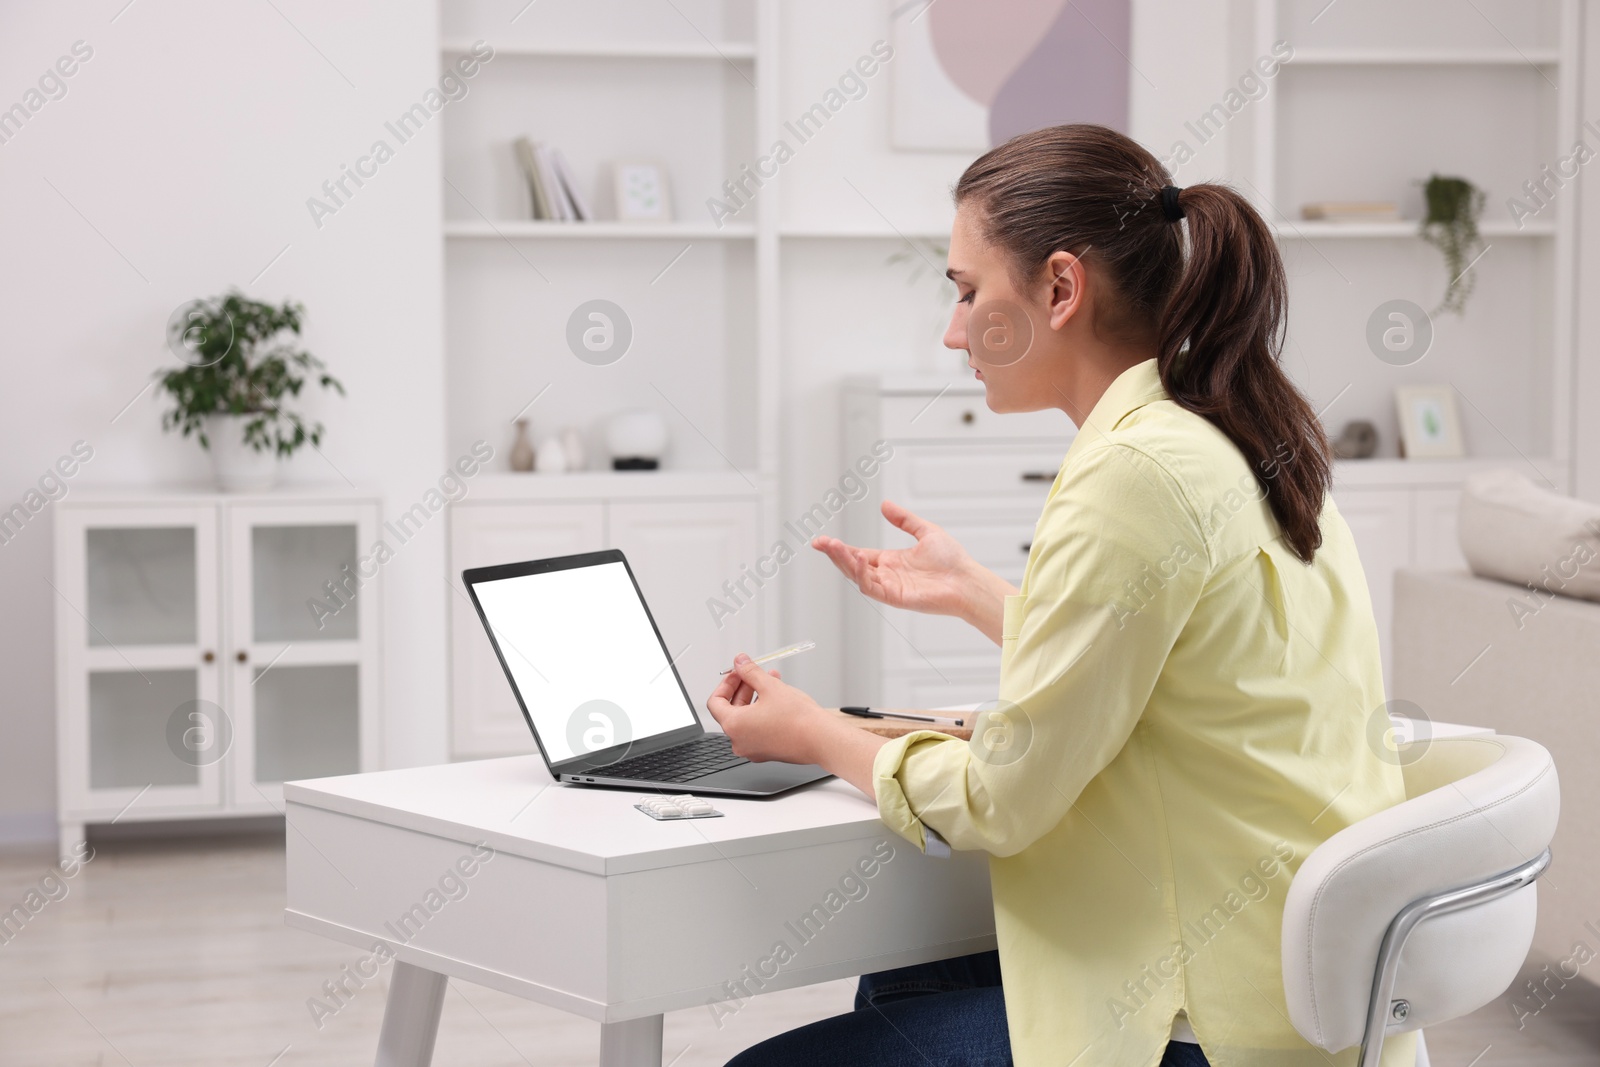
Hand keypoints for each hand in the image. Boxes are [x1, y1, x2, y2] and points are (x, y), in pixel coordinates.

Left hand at [706, 656, 828, 763]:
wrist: (821, 740)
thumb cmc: (798, 720)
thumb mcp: (769, 686)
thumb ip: (750, 672)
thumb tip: (740, 662)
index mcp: (733, 726)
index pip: (716, 702)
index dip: (726, 683)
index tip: (738, 673)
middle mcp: (739, 741)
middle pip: (731, 709)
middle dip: (743, 687)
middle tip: (754, 673)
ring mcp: (753, 748)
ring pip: (747, 718)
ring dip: (755, 697)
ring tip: (771, 680)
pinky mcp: (767, 750)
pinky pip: (758, 728)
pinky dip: (763, 711)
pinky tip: (777, 697)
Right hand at [813, 500, 991, 617]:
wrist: (966, 580)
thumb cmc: (952, 560)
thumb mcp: (925, 531)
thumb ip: (904, 520)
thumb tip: (884, 505)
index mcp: (891, 561)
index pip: (858, 554)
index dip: (840, 548)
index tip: (823, 540)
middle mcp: (886, 575)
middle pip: (852, 565)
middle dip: (835, 554)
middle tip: (820, 542)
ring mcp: (889, 587)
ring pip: (857, 576)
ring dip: (843, 562)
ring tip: (833, 546)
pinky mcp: (894, 597)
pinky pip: (871, 587)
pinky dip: (861, 573)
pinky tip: (858, 558)